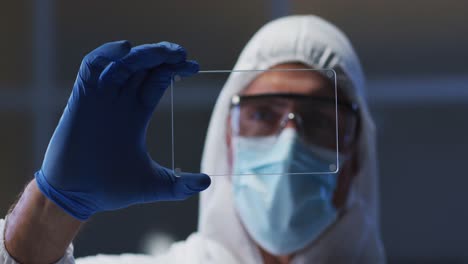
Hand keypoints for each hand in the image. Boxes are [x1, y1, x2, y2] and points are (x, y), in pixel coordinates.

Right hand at [35, 40, 210, 220]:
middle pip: (143, 67)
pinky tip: (125, 49)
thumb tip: (207, 181)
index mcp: (136, 114)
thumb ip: (179, 184)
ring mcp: (101, 98)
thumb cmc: (111, 189)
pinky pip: (91, 67)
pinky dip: (106, 54)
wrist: (76, 198)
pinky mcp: (82, 99)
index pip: (157, 80)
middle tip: (183, 54)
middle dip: (163, 56)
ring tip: (166, 52)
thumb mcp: (153, 184)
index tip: (194, 67)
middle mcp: (120, 101)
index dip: (174, 69)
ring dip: (143, 53)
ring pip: (123, 63)